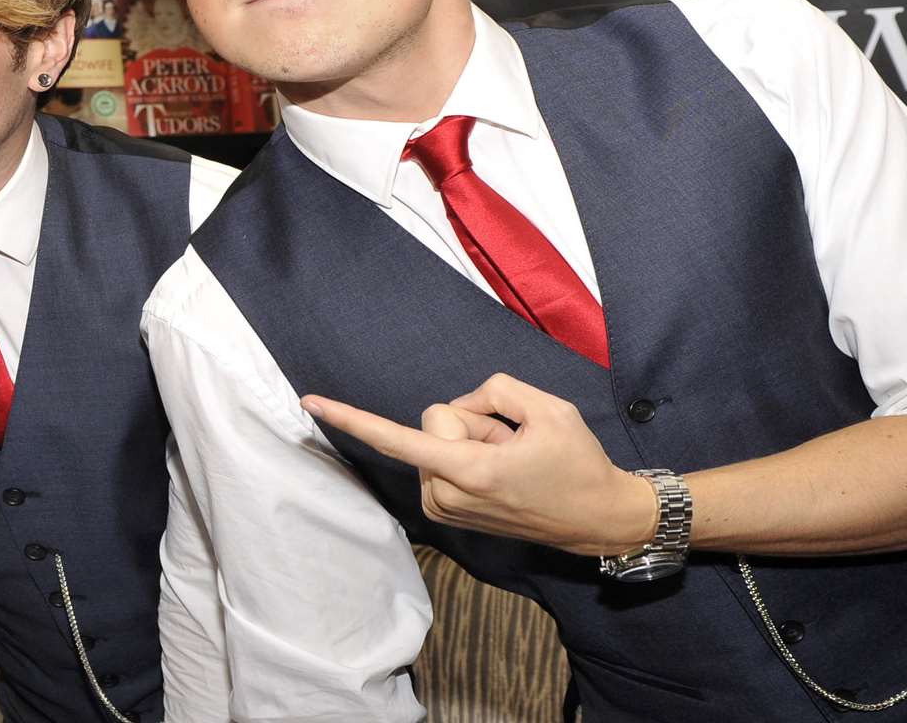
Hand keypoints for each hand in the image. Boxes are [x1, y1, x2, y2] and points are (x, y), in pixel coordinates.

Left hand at [302, 372, 655, 555]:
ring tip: (511, 461)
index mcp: (468, 471)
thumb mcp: (548, 407)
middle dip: (471, 421)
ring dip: (472, 441)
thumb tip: (460, 406)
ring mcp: (444, 507)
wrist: (596, 518)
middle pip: (434, 422)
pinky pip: (441, 459)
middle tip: (514, 444)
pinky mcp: (445, 512)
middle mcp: (446, 494)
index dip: (351, 418)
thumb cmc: (577, 463)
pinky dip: (468, 456)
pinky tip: (501, 472)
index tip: (309, 402)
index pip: (398, 437)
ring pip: (437, 440)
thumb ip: (493, 389)